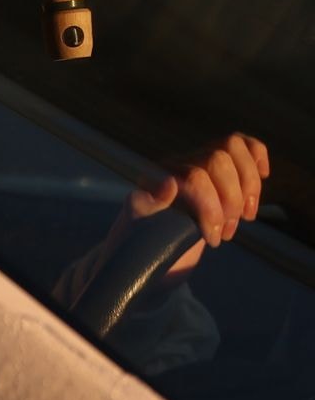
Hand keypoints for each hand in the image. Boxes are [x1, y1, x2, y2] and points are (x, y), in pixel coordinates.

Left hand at [128, 133, 268, 280]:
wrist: (147, 254)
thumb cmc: (141, 247)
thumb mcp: (136, 233)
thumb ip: (144, 207)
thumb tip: (169, 184)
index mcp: (154, 177)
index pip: (195, 176)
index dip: (212, 208)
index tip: (213, 238)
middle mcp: (175, 165)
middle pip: (218, 159)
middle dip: (231, 198)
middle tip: (227, 231)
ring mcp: (197, 163)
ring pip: (232, 148)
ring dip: (248, 185)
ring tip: (244, 218)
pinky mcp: (215, 168)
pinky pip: (241, 145)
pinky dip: (257, 156)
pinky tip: (263, 176)